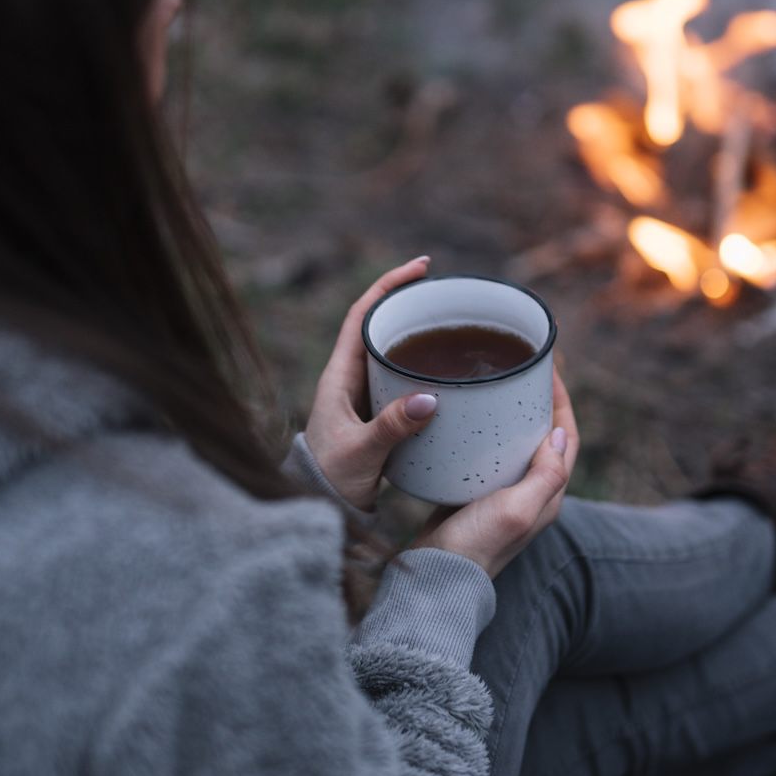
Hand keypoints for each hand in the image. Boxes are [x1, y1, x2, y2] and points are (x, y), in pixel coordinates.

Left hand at [304, 257, 438, 509]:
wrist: (319, 509)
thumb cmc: (331, 481)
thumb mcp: (361, 453)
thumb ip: (392, 428)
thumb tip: (429, 399)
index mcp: (339, 375)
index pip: (362, 314)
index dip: (388, 285)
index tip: (420, 267)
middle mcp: (350, 378)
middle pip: (380, 324)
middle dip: (410, 302)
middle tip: (447, 291)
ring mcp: (364, 395)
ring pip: (393, 350)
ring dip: (419, 334)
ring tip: (455, 323)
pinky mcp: (378, 413)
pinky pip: (402, 377)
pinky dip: (424, 366)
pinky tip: (450, 371)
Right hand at [415, 368, 577, 577]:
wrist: (438, 576)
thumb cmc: (477, 546)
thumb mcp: (517, 510)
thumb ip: (545, 476)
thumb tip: (559, 435)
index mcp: (547, 495)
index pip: (567, 439)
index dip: (563, 403)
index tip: (549, 370)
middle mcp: (530, 494)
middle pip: (544, 437)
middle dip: (539, 403)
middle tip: (524, 370)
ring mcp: (502, 494)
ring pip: (515, 444)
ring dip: (513, 415)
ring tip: (498, 385)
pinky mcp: (474, 494)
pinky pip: (487, 454)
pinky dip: (484, 431)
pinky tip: (467, 417)